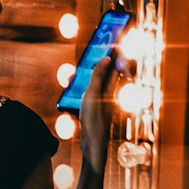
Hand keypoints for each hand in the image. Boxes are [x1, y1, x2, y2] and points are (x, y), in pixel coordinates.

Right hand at [79, 54, 115, 175]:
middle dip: (98, 64)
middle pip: (106, 74)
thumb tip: (106, 58)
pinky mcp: (95, 111)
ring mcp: (102, 103)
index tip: (112, 43)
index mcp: (111, 89)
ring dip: (87, 77)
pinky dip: (82, 89)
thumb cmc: (94, 121)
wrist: (93, 146)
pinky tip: (73, 92)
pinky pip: (89, 95)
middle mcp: (109, 95)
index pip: (115, 66)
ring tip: (74, 74)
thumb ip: (98, 77)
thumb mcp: (93, 95)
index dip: (114, 54)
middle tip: (92, 55)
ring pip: (96, 85)